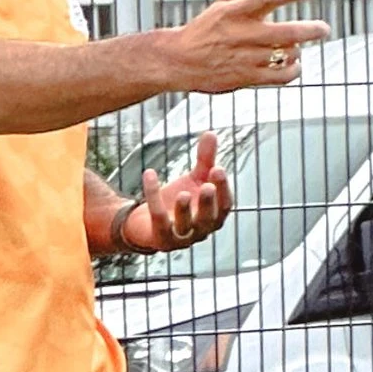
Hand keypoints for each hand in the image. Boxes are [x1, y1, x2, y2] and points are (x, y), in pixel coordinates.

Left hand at [125, 134, 229, 253]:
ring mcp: (181, 238)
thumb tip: (211, 132)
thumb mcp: (194, 179)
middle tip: (207, 186)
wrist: (147, 224)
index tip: (217, 168)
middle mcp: (201, 230)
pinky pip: (158, 218)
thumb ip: (205, 160)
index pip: (225, 205)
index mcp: (214, 216)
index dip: (223, 189)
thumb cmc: (179, 202)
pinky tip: (150, 174)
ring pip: (185, 226)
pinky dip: (153, 195)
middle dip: (208, 203)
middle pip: (208, 219)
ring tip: (183, 193)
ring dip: (184, 210)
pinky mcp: (161, 239)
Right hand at [157, 0, 330, 94]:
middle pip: (286, 33)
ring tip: (296, 48)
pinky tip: (294, 65)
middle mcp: (242, 34)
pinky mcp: (246, 78)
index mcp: (236, 11)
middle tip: (323, 29)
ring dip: (298, 50)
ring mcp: (246, 58)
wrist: (180, 60)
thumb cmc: (206, 29)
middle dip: (310, 30)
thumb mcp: (228, 2)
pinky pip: (280, 77)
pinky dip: (293, 71)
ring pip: (286, 54)